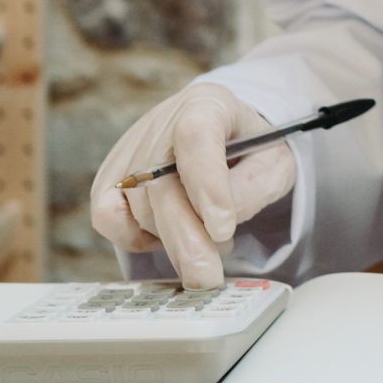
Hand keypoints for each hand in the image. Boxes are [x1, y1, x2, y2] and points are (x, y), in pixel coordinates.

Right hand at [88, 84, 296, 286]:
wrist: (224, 136)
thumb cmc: (251, 150)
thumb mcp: (273, 162)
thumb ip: (254, 188)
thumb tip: (217, 225)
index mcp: (208, 104)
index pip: (196, 137)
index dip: (206, 184)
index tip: (222, 228)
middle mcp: (161, 122)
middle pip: (161, 183)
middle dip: (186, 238)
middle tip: (207, 278)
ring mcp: (129, 149)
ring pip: (140, 208)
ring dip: (174, 240)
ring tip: (209, 241)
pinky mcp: (110, 177)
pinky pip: (108, 218)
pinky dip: (136, 238)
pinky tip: (167, 237)